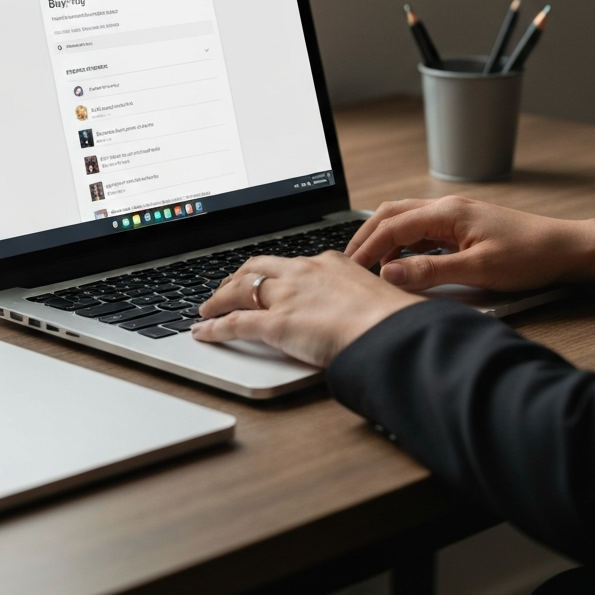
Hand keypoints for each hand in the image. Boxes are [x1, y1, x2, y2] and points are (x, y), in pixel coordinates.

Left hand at [191, 251, 422, 367]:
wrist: (388, 329)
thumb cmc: (391, 318)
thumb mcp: (375, 296)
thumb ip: (357, 298)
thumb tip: (359, 309)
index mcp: (329, 262)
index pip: (290, 262)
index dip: (272, 271)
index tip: (267, 277)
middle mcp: (303, 272)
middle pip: (258, 267)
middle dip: (238, 277)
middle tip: (228, 287)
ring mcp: (287, 296)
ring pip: (240, 290)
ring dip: (219, 298)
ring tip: (208, 307)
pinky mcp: (276, 323)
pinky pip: (235, 323)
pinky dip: (214, 327)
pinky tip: (203, 331)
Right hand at [345, 195, 594, 291]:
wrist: (565, 248)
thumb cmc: (529, 256)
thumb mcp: (478, 270)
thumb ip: (430, 272)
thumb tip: (389, 274)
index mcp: (447, 213)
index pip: (392, 226)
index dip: (367, 249)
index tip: (349, 270)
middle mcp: (447, 207)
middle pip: (391, 214)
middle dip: (366, 237)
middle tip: (348, 263)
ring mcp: (455, 215)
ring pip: (406, 219)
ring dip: (384, 238)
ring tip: (369, 265)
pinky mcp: (463, 226)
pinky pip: (422, 229)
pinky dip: (403, 243)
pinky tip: (402, 263)